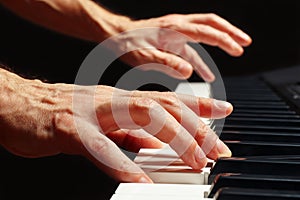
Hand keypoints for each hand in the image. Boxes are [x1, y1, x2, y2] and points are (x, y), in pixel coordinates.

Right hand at [0, 69, 231, 182]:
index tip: (225, 111)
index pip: (167, 99)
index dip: (198, 105)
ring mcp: (92, 113)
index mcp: (120, 101)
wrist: (22, 105)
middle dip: (195, 128)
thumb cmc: (63, 114)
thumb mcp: (104, 122)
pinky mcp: (70, 128)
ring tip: (195, 160)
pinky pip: (100, 146)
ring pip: (141, 117)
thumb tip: (157, 144)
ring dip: (172, 139)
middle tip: (217, 148)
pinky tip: (139, 179)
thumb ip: (130, 133)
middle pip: (163, 108)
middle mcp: (112, 102)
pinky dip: (122, 161)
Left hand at [110, 13, 251, 81]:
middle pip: (211, 24)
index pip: (207, 32)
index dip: (224, 40)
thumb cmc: (127, 45)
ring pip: (204, 33)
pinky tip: (206, 73)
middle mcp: (178, 26)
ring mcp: (176, 32)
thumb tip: (188, 71)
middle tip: (245, 42)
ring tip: (235, 51)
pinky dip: (202, 60)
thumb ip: (166, 63)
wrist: (115, 36)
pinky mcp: (172, 40)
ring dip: (220, 41)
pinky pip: (192, 48)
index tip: (239, 49)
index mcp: (174, 29)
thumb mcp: (144, 57)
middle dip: (230, 32)